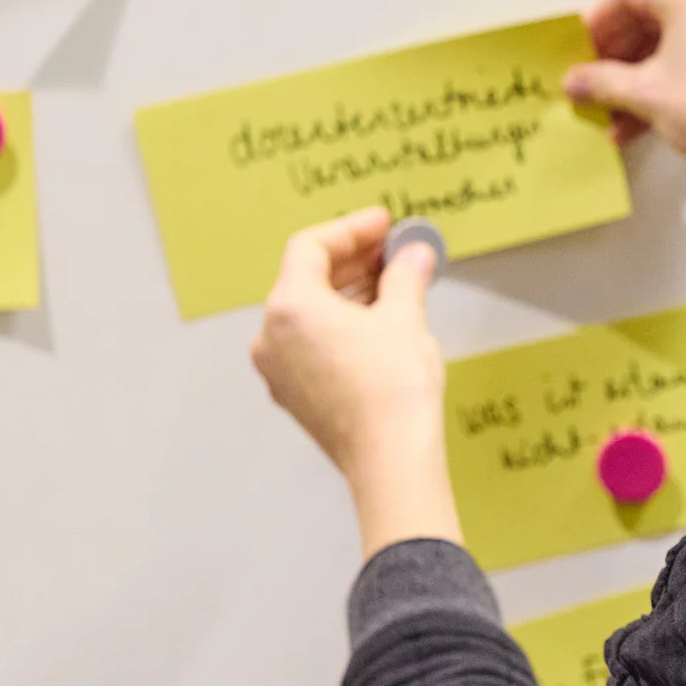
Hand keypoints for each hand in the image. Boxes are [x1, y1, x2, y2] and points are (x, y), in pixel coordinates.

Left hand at [251, 207, 461, 551]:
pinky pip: (312, 346)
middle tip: (394, 251)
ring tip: (394, 286)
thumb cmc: (392, 390)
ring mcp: (279, 370)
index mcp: (290, 306)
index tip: (383, 223)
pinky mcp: (295, 396)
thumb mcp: (405, 317)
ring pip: (309, 315)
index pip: (311, 246)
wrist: (390, 461)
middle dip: (353, 261)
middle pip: (307, 279)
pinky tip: (378, 325)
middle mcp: (272, 336)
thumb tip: (414, 256)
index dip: (351, 228)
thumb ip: (405, 275)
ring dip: (349, 294)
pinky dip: (341, 327)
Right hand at [565, 0, 685, 199]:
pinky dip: (668, 81)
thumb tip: (572, 82)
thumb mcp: (647, 94)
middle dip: (616, 56)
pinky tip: (643, 121)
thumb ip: (602, 82)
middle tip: (593, 86)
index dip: (598, 23)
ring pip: (672, 41)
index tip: (580, 52)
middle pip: (650, 15)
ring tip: (613, 115)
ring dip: (638, 78)